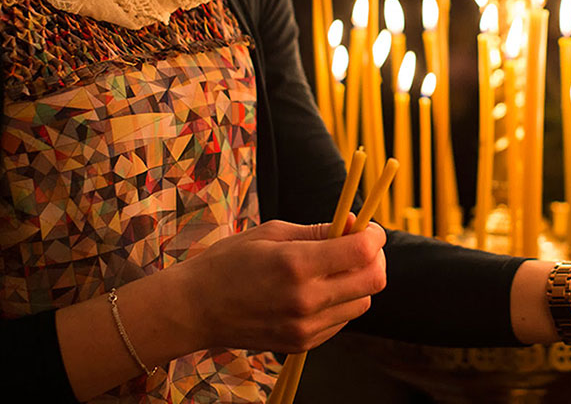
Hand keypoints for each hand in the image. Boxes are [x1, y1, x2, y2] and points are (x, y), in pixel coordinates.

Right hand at [176, 216, 386, 352]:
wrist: (195, 309)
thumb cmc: (229, 262)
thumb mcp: (272, 233)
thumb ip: (319, 230)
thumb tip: (355, 225)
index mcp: (296, 265)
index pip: (362, 252)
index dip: (374, 236)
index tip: (368, 228)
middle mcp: (305, 300)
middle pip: (373, 280)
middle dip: (375, 258)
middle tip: (359, 245)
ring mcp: (305, 327)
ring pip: (362, 302)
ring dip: (358, 281)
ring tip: (333, 268)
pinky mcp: (302, 344)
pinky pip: (341, 321)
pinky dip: (340, 302)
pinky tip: (317, 289)